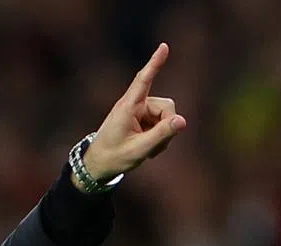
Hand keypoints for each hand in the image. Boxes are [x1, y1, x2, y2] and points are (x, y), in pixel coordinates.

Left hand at [82, 42, 187, 183]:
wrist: (98, 165)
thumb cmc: (114, 157)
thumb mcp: (139, 149)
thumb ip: (162, 134)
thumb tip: (182, 120)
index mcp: (128, 107)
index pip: (143, 81)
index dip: (155, 63)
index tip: (164, 46)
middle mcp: (134, 105)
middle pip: (166, 106)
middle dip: (167, 125)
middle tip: (155, 147)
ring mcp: (139, 111)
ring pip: (166, 116)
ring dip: (163, 134)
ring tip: (149, 149)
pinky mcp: (143, 118)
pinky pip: (162, 123)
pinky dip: (159, 136)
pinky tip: (149, 148)